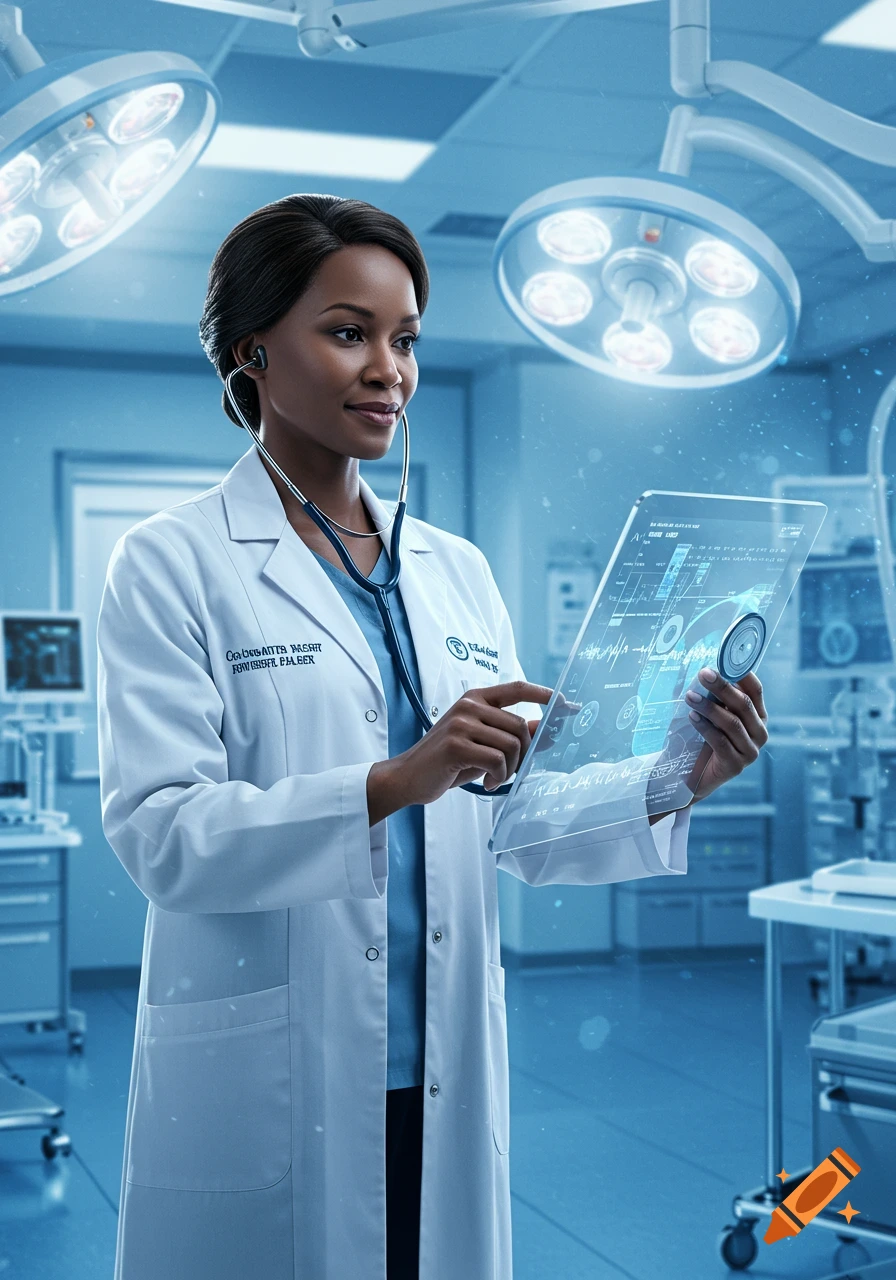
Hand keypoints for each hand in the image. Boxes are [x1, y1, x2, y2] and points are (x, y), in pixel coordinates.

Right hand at [367, 680, 552, 822]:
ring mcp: (461, 723)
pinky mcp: (455, 745)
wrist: (409, 777)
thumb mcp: (484, 743)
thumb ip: (513, 734)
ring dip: (510, 769)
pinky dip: (499, 777)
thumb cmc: (449, 761)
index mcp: (476, 698)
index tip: (568, 704)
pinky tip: (488, 784)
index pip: (518, 688)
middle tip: (509, 771)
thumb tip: (549, 730)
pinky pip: (497, 760)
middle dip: (523, 755)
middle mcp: (468, 705)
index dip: (545, 695)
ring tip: (496, 778)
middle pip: (520, 726)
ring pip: (511, 745)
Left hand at [683, 668, 768, 803]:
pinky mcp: (735, 766)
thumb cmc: (702, 738)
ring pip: (732, 723)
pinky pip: (720, 742)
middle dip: (722, 687)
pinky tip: (692, 716)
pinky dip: (705, 727)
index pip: (755, 690)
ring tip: (690, 696)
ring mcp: (750, 751)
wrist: (691, 775)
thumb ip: (715, 696)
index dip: (741, 674)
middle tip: (703, 673)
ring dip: (710, 707)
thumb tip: (705, 669)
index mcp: (758, 716)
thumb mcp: (712, 714)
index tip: (722, 661)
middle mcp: (759, 733)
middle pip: (744, 705)